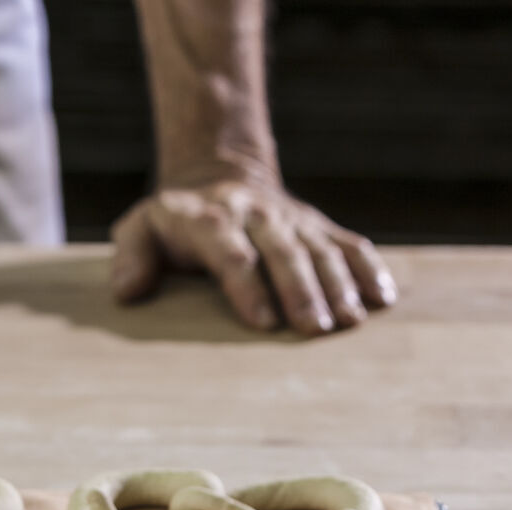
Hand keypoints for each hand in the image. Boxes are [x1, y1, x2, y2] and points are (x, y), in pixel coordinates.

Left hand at [109, 179, 395, 335]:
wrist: (218, 176)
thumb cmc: (174, 224)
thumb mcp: (139, 229)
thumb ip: (130, 256)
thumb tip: (127, 291)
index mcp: (210, 218)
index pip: (229, 250)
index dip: (246, 284)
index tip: (262, 321)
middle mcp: (256, 214)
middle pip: (282, 251)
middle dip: (301, 290)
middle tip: (315, 330)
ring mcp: (292, 219)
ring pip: (320, 249)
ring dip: (338, 285)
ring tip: (350, 322)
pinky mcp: (318, 226)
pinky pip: (349, 244)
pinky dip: (368, 268)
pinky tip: (383, 298)